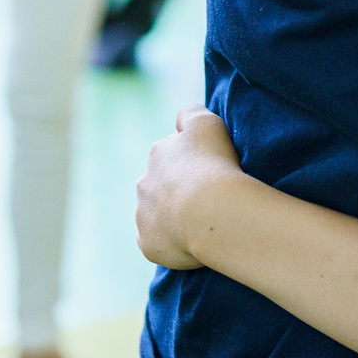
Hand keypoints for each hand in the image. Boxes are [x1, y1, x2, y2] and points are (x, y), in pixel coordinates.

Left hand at [136, 107, 247, 271]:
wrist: (212, 212)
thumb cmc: (214, 166)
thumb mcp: (207, 123)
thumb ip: (191, 113)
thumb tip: (181, 117)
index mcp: (159, 154)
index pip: (172, 152)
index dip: (191, 160)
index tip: (211, 169)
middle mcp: (144, 183)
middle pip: (160, 184)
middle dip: (176, 189)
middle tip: (208, 197)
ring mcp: (143, 215)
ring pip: (156, 214)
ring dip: (173, 216)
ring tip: (202, 221)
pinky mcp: (148, 244)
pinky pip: (157, 241)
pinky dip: (170, 241)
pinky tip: (191, 241)